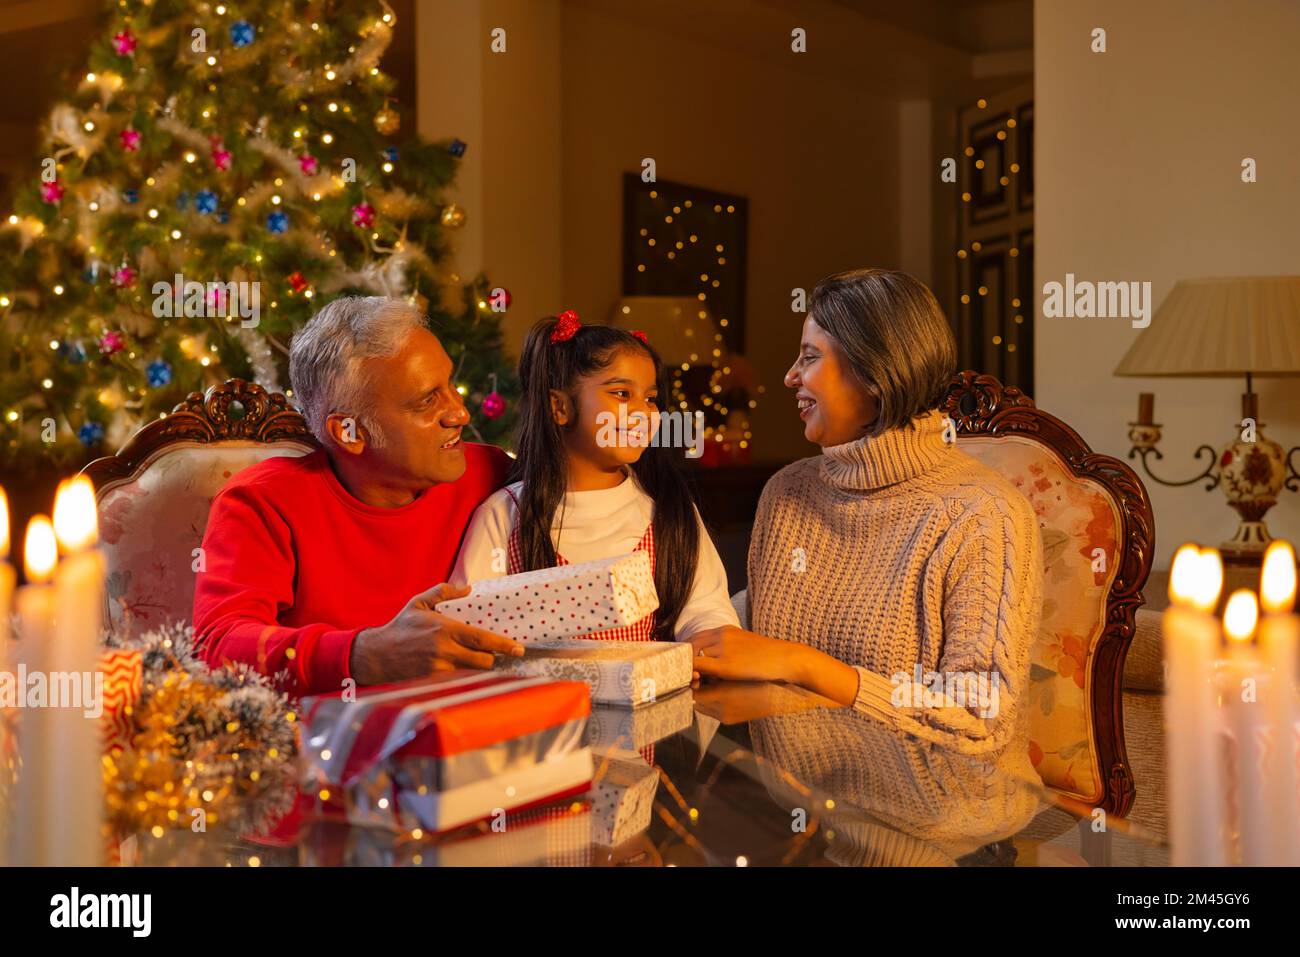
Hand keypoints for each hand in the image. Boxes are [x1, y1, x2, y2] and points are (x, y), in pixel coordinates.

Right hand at [350, 583, 523, 685]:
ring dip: (480, 664)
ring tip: (484, 657)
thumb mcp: (419, 602)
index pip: (481, 639)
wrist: (376, 655)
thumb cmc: (400, 626)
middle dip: (495, 658)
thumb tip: (468, 589)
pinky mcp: (434, 680)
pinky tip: (465, 666)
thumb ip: (444, 591)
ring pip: (472, 670)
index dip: (502, 645)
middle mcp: (444, 650)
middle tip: (504, 653)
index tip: (518, 648)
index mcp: (444, 629)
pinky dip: (464, 671)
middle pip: (482, 660)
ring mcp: (439, 668)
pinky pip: (458, 676)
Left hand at [688, 626, 809, 683]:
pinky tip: (693, 683)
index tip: (683, 664)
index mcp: (726, 630)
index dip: (687, 652)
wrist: (787, 659)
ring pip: (692, 655)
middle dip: (682, 660)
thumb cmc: (769, 658)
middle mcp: (721, 635)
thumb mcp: (745, 647)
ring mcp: (723, 648)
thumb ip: (727, 652)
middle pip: (690, 644)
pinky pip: (699, 666)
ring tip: (688, 681)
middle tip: (680, 675)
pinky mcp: (726, 664)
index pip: (696, 637)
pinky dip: (692, 673)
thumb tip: (711, 667)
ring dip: (686, 668)